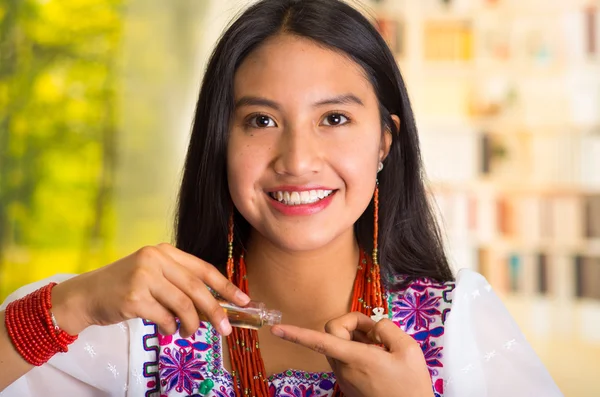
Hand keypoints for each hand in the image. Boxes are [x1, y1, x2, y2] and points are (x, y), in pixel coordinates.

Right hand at [51, 243, 249, 336]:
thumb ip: (179, 282)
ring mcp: (142, 277)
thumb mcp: (153, 274)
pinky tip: (168, 330)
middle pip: (196, 288)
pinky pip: (164, 318)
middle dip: (215, 311)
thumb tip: (213, 305)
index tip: (242, 300)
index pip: (202, 268)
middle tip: (225, 328)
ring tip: (190, 332)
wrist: (86, 295)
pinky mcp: (133, 298)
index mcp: (163, 251)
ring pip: (183, 305)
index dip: (225, 286)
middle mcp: (154, 259)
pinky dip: (170, 328)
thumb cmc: (124, 286)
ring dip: (191, 324)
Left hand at [271, 312, 433, 396]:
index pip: (319, 341)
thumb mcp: (409, 350)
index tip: (275, 329)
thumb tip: (374, 324)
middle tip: (375, 330)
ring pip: (337, 345)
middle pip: (331, 333)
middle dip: (349, 323)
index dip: (296, 334)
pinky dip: (355, 349)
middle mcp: (344, 368)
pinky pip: (344, 358)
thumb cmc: (411, 386)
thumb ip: (387, 328)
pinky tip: (377, 356)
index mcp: (356, 358)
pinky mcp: (348, 384)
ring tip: (379, 345)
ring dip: (353, 337)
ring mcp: (344, 378)